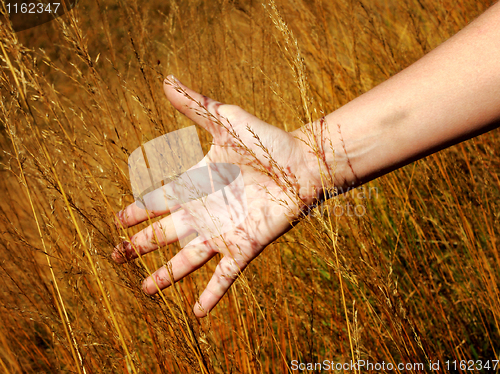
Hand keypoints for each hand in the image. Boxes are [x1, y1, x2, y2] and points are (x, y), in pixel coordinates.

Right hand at [113, 76, 316, 316]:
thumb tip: (166, 80)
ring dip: (166, 275)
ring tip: (146, 290)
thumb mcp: (225, 121)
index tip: (118, 218)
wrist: (302, 164)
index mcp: (197, 183)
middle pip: (164, 233)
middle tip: (116, 256)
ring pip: (186, 259)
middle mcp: (205, 211)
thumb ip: (195, 106)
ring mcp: (223, 231)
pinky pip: (223, 276)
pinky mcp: (243, 246)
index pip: (159, 199)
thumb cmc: (266, 141)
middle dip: (139, 245)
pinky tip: (196, 313)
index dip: (138, 209)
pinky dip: (210, 295)